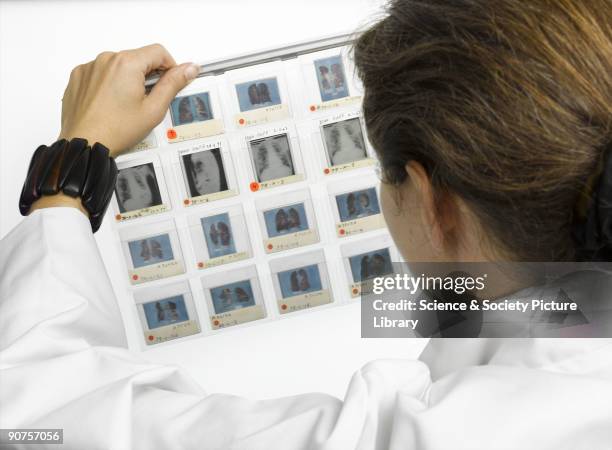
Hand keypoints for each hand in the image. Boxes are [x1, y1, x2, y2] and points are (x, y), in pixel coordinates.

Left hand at [59, 43, 198, 156]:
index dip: (170, 66)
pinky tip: (110, 104)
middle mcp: (106, 59)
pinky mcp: (79, 77)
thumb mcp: (154, 109)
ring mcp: (90, 67)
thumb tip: (189, 68)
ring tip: (126, 105)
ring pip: (119, 65)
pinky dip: (109, 84)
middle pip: (138, 58)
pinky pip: (100, 73)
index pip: (158, 52)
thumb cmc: (116, 130)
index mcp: (127, 63)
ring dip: (127, 79)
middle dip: (147, 75)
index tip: (170, 82)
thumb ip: (173, 84)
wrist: (85, 143)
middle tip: (148, 101)